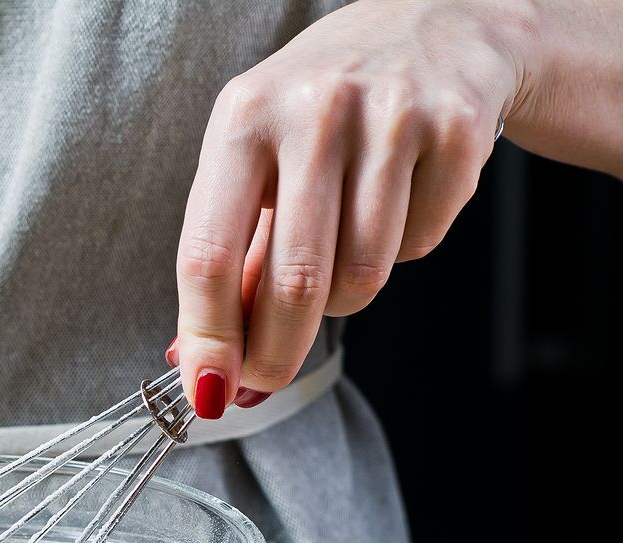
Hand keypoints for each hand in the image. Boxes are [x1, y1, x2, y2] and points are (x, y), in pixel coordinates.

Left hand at [173, 0, 528, 415]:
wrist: (436, 23)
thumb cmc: (320, 111)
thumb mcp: (254, 159)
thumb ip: (228, 258)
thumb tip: (199, 360)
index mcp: (241, 117)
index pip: (206, 252)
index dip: (208, 337)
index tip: (207, 391)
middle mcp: (313, 111)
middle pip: (291, 282)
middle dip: (275, 353)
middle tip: (266, 378)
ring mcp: (391, 117)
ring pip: (359, 277)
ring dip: (343, 295)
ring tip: (340, 247)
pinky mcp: (457, 131)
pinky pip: (419, 248)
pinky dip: (402, 252)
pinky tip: (398, 203)